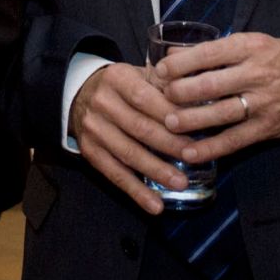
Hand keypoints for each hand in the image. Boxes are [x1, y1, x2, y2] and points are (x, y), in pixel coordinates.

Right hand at [69, 62, 199, 213]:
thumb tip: (198, 101)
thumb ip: (165, 85)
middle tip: (193, 156)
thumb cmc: (123, 86)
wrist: (81, 94)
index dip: (169, 115)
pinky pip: (115, 175)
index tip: (193, 128)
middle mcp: (102, 103)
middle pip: (139, 127)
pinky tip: (155, 205)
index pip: (145, 98)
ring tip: (180, 183)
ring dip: (156, 171)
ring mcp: (94, 130)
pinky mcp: (90, 152)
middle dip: (168, 144)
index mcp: (117, 79)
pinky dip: (136, 192)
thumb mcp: (140, 74)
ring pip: (128, 154)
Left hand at [154, 34, 279, 162]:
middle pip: (210, 84)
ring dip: (190, 120)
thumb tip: (172, 54)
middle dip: (179, 92)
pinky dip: (210, 149)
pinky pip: (234, 140)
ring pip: (220, 113)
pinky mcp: (267, 127)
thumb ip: (215, 50)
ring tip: (167, 123)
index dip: (179, 63)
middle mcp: (257, 74)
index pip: (208, 53)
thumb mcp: (252, 43)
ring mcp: (263, 103)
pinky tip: (190, 153)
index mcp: (250, 47)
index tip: (160, 70)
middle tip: (160, 97)